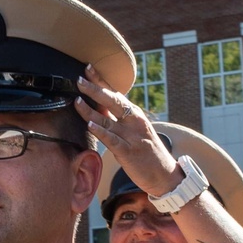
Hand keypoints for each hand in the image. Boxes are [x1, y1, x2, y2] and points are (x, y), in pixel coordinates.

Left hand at [73, 65, 180, 196]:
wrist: (165, 174)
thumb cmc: (147, 152)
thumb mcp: (134, 130)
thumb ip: (117, 119)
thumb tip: (98, 106)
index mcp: (134, 114)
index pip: (115, 93)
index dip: (101, 80)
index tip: (88, 67)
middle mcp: (133, 122)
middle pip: (111, 101)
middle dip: (94, 89)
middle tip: (78, 80)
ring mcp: (131, 136)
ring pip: (107, 120)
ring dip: (90, 110)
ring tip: (77, 101)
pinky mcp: (128, 152)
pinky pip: (112, 140)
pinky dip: (101, 132)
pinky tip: (90, 126)